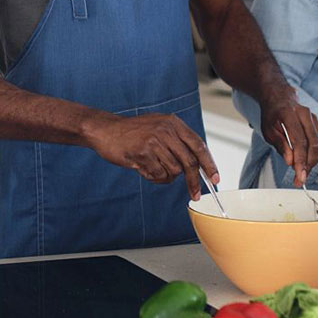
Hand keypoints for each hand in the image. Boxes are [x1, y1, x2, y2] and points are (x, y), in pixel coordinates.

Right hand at [86, 113, 217, 198]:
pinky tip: (143, 168)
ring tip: (152, 169)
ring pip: (174, 171)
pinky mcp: (142, 152)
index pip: (198, 145)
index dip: (209, 164)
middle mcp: (165, 130)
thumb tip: (198, 164)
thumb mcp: (157, 127)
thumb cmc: (131, 132)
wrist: (103, 130)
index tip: (214, 178)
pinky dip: (153, 177)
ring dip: (165, 176)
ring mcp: (154, 141)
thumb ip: (176, 141)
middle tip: (195, 194)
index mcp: (172, 123)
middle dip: (194, 182)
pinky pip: (158, 174)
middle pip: (189, 162)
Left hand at [258, 93, 317, 186]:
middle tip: (300, 178)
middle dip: (308, 165)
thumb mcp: (268, 130)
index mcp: (289, 114)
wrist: (279, 98)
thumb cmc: (272, 114)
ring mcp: (314, 118)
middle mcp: (305, 114)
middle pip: (314, 145)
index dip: (301, 160)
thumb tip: (290, 161)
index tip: (299, 176)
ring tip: (302, 171)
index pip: (299, 141)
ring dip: (314, 162)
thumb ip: (280, 145)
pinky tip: (308, 162)